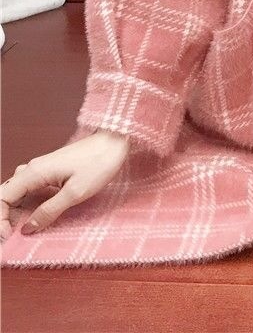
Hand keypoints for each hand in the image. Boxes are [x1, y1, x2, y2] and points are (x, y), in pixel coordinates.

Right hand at [0, 129, 129, 240]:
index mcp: (34, 173)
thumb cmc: (99, 162)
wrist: (116, 140)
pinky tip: (37, 214)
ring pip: (18, 192)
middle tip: (14, 236)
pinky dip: (28, 203)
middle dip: (6, 217)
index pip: (1, 199)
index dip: (0, 219)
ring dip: (16, 211)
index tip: (8, 236)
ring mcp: (42, 168)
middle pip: (6, 196)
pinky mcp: (52, 170)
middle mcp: (33, 169)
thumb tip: (28, 228)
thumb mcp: (75, 192)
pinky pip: (31, 188)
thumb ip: (49, 211)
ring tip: (24, 228)